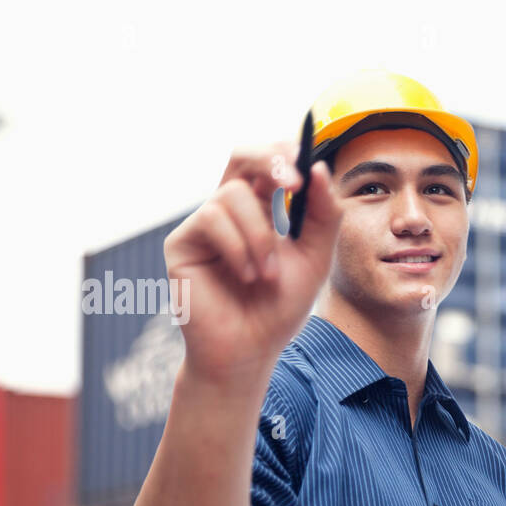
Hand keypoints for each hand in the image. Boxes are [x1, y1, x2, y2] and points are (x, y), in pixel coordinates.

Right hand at [162, 141, 344, 385]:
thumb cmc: (280, 308)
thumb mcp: (315, 259)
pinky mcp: (182, 241)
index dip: (286, 155)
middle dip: (269, 161)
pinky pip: (212, 220)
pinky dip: (239, 248)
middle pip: (241, 157)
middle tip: (291, 182)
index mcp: (262, 210)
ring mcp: (204, 224)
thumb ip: (323, 215)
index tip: (308, 167)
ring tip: (268, 275)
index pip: (270, 164)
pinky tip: (247, 277)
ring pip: (233, 196)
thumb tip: (318, 167)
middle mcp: (230, 211)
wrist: (250, 350)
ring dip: (260, 237)